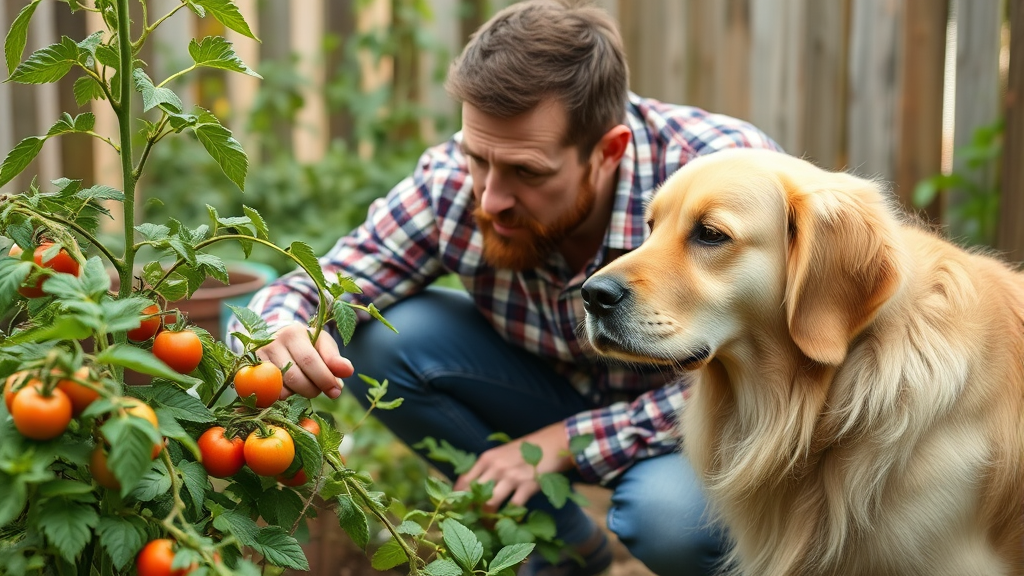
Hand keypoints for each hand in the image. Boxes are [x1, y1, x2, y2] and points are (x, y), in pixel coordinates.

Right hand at [256, 323, 353, 399]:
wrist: (275, 337)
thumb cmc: (305, 343)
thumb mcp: (322, 345)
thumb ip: (335, 358)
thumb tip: (348, 371)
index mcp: (295, 333)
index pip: (310, 360)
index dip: (324, 378)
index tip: (336, 391)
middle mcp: (273, 342)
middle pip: (294, 376)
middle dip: (312, 389)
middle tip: (320, 390)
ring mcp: (258, 357)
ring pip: (280, 386)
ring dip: (298, 393)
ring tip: (306, 386)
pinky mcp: (250, 372)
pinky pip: (268, 392)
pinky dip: (283, 396)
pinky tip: (290, 390)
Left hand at [454, 421, 573, 511]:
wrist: (553, 442)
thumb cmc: (527, 448)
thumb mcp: (502, 453)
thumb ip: (489, 467)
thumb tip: (475, 487)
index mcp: (487, 458)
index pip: (464, 481)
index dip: (457, 498)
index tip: (456, 510)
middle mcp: (495, 467)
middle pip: (474, 495)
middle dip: (471, 512)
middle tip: (472, 523)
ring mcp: (511, 476)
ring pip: (490, 504)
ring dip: (488, 519)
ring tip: (489, 526)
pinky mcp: (527, 485)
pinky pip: (514, 507)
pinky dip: (511, 517)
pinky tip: (510, 521)